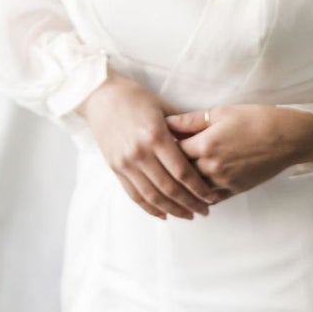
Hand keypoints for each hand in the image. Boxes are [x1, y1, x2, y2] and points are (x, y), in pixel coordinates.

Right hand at [76, 71, 226, 218]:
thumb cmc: (136, 98)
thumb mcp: (164, 107)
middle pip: (169, 188)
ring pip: (152, 196)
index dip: (198, 188)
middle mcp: (139, 152)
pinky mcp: (115, 168)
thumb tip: (205, 148)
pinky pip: (134, 194)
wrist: (101, 95)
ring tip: (188, 215)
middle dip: (190, 203)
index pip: (182, 171)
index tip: (211, 196)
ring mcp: (125, 163)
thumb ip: (183, 129)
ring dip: (173, 209)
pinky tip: (164, 214)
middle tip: (205, 210)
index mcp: (155, 136)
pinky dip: (150, 207)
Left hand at [164, 105, 312, 196]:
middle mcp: (211, 166)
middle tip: (156, 165)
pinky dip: (199, 197)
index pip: (171, 151)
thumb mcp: (221, 112)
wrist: (288, 138)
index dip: (161, 147)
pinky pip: (210, 198)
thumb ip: (190, 120)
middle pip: (179, 173)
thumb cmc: (256, 119)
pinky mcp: (235, 190)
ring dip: (182, 186)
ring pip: (192, 189)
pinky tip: (192, 194)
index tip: (154, 144)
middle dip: (168, 168)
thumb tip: (166, 122)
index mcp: (205, 144)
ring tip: (169, 181)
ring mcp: (223, 181)